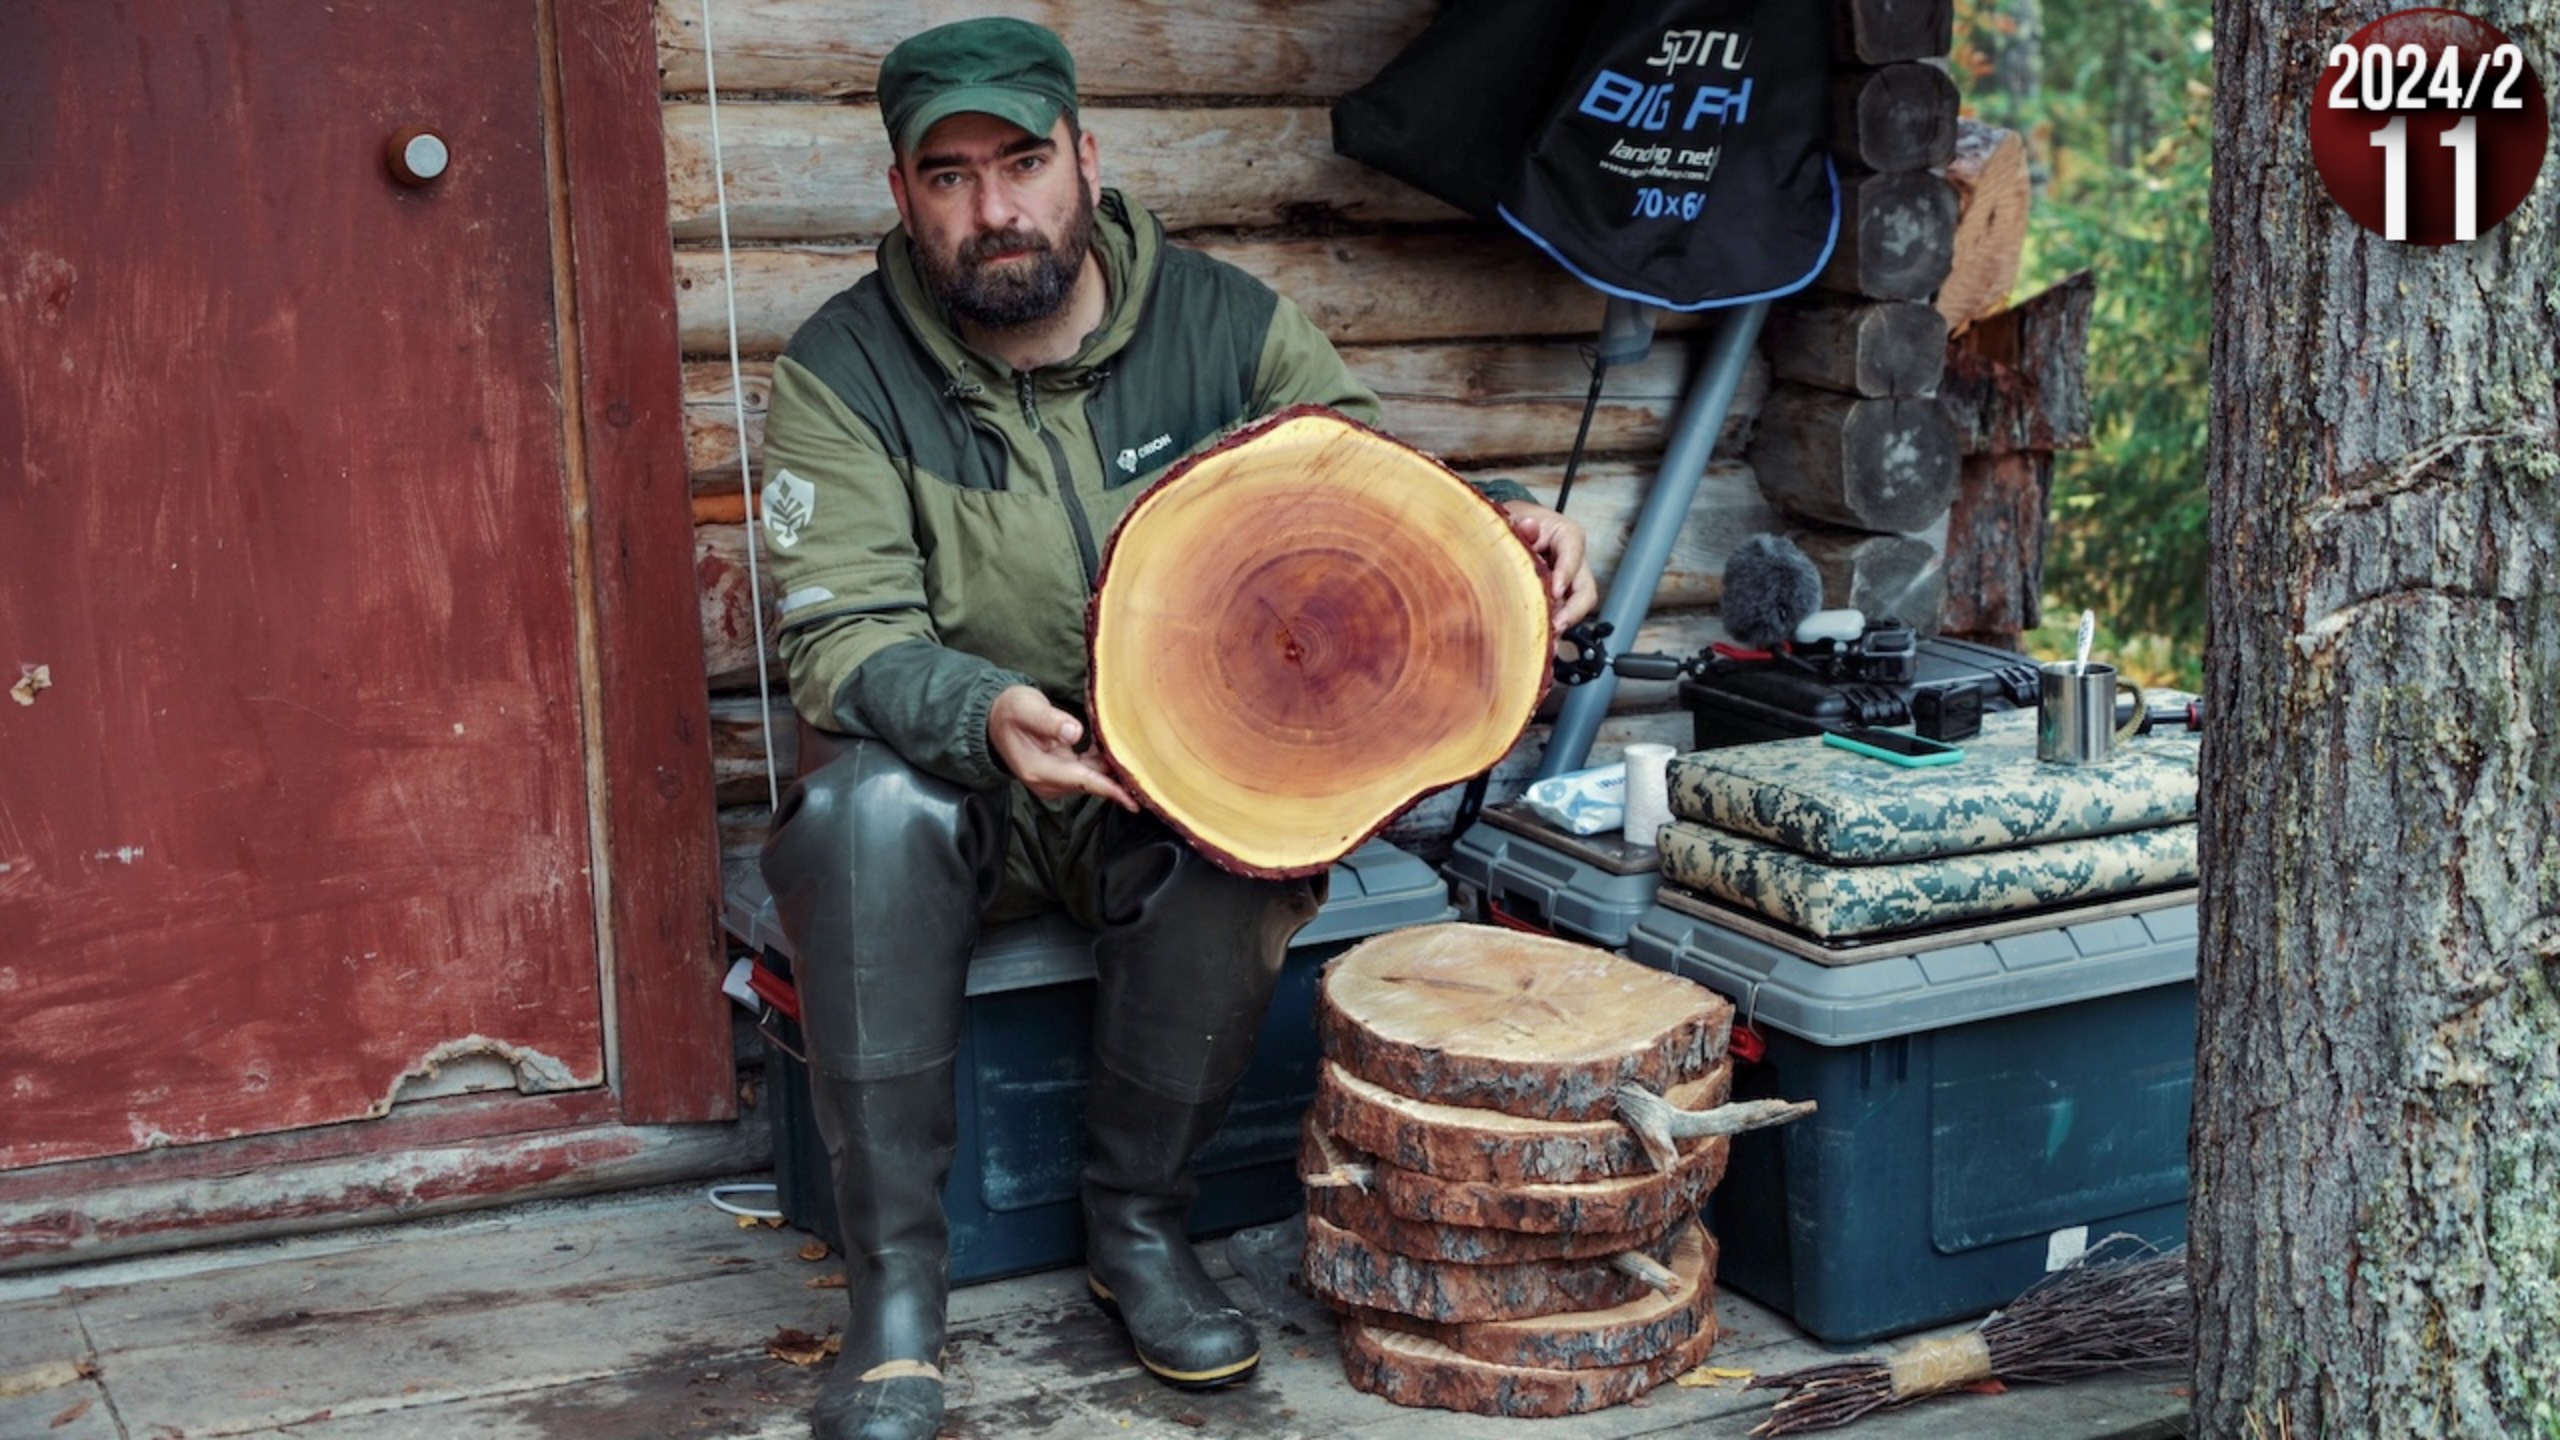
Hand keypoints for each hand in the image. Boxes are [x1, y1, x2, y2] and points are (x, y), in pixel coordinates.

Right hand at [987, 685, 1139, 810]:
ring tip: (1138, 761)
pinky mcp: (1059, 772)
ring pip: (1091, 778)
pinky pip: (1087, 771)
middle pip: (1090, 783)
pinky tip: (1116, 750)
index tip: (1133, 798)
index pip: (1082, 781)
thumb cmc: (1010, 710)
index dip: (1109, 788)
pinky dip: (1102, 763)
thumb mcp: (1027, 709)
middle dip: (1117, 780)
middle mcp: (1047, 781)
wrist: (994, 718)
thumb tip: (1074, 733)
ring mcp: (1053, 779)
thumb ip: (1049, 721)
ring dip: (1111, 770)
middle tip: (1148, 772)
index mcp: (1039, 770)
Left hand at [1502, 501, 1598, 633]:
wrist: (1509, 531)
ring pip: (1577, 607)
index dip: (1566, 574)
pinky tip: (1541, 642)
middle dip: (1573, 611)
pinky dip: (1553, 629)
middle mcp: (1573, 561)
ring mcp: (1568, 583)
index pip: (1573, 555)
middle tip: (1556, 625)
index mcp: (1568, 536)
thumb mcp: (1513, 518)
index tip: (1556, 591)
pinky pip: (1562, 615)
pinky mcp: (1559, 599)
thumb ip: (1519, 523)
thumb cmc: (1516, 523)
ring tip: (1548, 640)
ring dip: (1563, 624)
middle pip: (1585, 589)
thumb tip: (1529, 526)